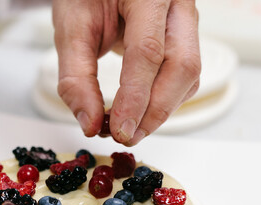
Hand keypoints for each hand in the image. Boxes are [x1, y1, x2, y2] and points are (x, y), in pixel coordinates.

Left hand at [52, 0, 199, 145]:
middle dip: (155, 110)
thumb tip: (90, 124)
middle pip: (183, 66)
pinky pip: (184, 76)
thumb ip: (75, 77)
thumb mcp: (70, 27)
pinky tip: (138, 112)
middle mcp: (178, 3)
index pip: (149, 51)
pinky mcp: (186, 37)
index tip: (118, 129)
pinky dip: (163, 101)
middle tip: (124, 136)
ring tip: (126, 128)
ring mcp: (187, 20)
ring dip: (160, 110)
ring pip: (189, 75)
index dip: (136, 96)